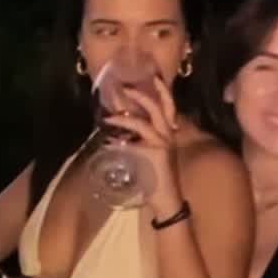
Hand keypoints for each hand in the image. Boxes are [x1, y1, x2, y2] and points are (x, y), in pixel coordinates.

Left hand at [108, 75, 181, 212]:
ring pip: (144, 123)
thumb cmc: (158, 178)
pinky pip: (134, 143)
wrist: (166, 200)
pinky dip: (119, 142)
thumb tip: (117, 136)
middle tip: (127, 87)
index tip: (153, 77)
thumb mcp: (152, 155)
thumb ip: (140, 142)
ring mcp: (163, 144)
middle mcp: (168, 134)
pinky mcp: (155, 154)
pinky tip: (108, 143)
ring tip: (109, 117)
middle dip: (143, 96)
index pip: (169, 106)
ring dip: (124, 118)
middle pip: (160, 108)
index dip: (163, 91)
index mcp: (168, 132)